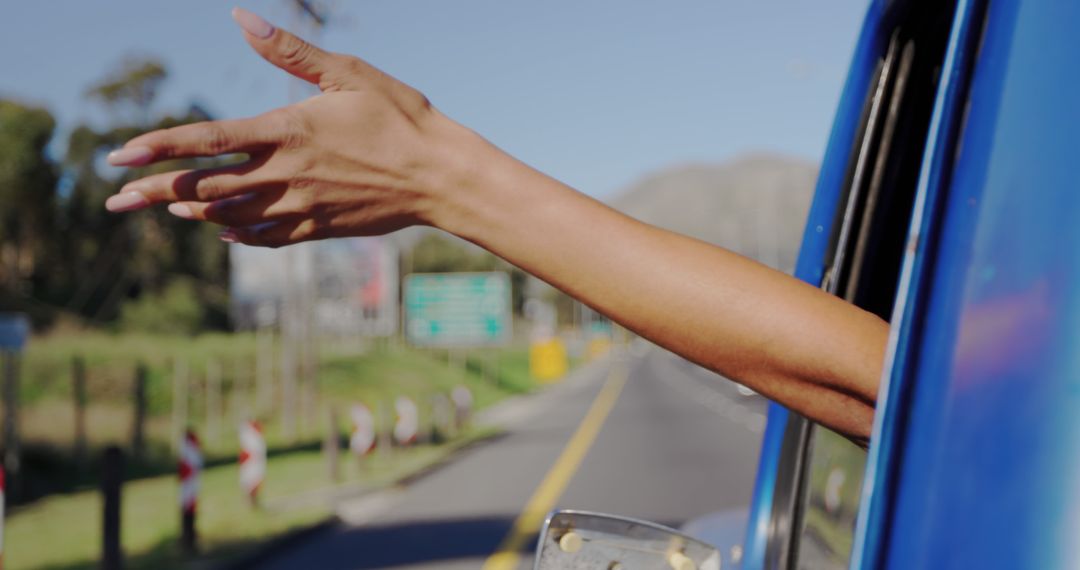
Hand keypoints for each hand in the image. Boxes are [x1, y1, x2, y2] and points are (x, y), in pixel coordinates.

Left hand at [105, 8, 463, 246]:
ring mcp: (301, 205)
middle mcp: (286, 173)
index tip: (118, 156)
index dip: (158, 147)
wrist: (441, 176)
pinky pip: (267, 237)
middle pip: (206, 184)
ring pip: (230, 213)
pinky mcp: (319, 227)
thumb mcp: (348, 73)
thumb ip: (291, 52)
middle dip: (154, 191)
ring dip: (191, 209)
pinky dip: (237, 233)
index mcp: (288, 130)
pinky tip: (220, 229)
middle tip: (115, 200)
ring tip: (162, 206)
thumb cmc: (400, 117)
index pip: (207, 139)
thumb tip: (242, 19)